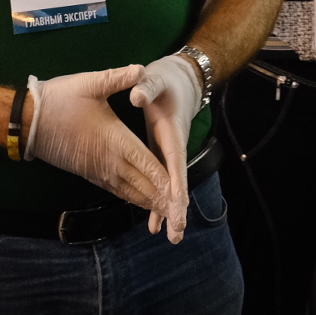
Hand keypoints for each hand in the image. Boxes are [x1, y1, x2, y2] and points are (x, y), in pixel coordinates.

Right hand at [26, 65, 172, 218]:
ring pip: (129, 191)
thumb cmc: (60, 101)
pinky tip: (140, 200)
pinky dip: (132, 197)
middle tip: (180, 213)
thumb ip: (118, 78)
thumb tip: (141, 69)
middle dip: (162, 198)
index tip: (179, 193)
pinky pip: (116, 190)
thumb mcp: (90, 83)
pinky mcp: (89, 173)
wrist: (28, 122)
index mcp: (115, 140)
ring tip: (166, 212)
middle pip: (142, 184)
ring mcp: (99, 170)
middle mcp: (110, 161)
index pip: (146, 163)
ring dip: (148, 201)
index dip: (164, 179)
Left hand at [129, 53, 203, 241]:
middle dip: (177, 207)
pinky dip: (159, 201)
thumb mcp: (156, 79)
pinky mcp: (161, 156)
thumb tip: (136, 96)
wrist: (179, 81)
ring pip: (170, 186)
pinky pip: (161, 182)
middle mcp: (174, 147)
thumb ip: (147, 88)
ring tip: (169, 235)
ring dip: (170, 209)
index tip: (177, 203)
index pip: (175, 160)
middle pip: (177, 181)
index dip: (176, 183)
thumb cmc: (165, 80)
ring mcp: (168, 154)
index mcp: (172, 131)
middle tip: (177, 232)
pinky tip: (154, 221)